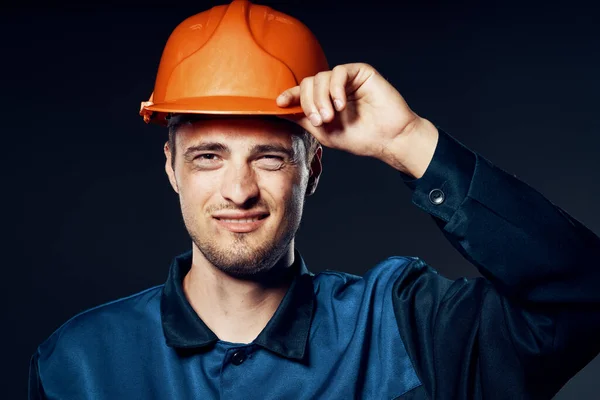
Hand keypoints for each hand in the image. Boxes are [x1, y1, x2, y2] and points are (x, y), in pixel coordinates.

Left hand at [276, 63, 437, 176]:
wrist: (389, 139)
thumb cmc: (361, 138)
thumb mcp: (324, 133)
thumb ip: (303, 120)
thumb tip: (280, 111)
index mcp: (324, 101)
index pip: (302, 92)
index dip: (289, 95)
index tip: (280, 103)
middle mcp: (333, 88)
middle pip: (308, 83)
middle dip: (308, 102)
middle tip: (319, 120)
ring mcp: (346, 79)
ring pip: (320, 77)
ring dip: (321, 98)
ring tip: (330, 116)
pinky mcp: (360, 72)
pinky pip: (339, 72)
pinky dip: (335, 89)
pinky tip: (341, 104)